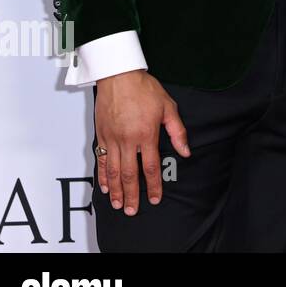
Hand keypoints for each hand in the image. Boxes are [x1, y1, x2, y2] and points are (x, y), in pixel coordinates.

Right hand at [94, 69, 190, 214]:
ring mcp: (112, 139)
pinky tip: (105, 186)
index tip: (154, 198)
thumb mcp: (168, 108)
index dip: (153, 185)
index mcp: (146, 135)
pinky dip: (102, 175)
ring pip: (112, 171)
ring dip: (116, 190)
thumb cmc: (144, 89)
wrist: (120, 75)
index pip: (150, 167)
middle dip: (132, 194)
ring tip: (118, 204)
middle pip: (129, 174)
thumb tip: (185, 151)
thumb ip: (177, 132)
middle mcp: (127, 140)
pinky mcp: (101, 135)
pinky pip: (100, 160)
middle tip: (132, 210)